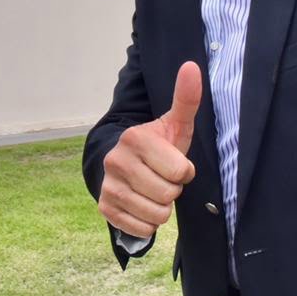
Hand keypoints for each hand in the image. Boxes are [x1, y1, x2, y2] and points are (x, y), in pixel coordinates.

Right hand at [98, 61, 201, 238]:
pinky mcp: (104, 208)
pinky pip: (141, 229)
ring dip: (162, 208)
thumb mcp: (175, 124)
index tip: (174, 163)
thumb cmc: (158, 145)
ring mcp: (108, 186)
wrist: (123, 163)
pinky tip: (142, 205)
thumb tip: (191, 66)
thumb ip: (186, 98)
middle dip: (172, 190)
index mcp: (135, 138)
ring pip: (156, 215)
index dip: (184, 171)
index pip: (180, 171)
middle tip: (163, 178)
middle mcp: (116, 161)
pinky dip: (147, 223)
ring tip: (154, 191)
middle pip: (168, 195)